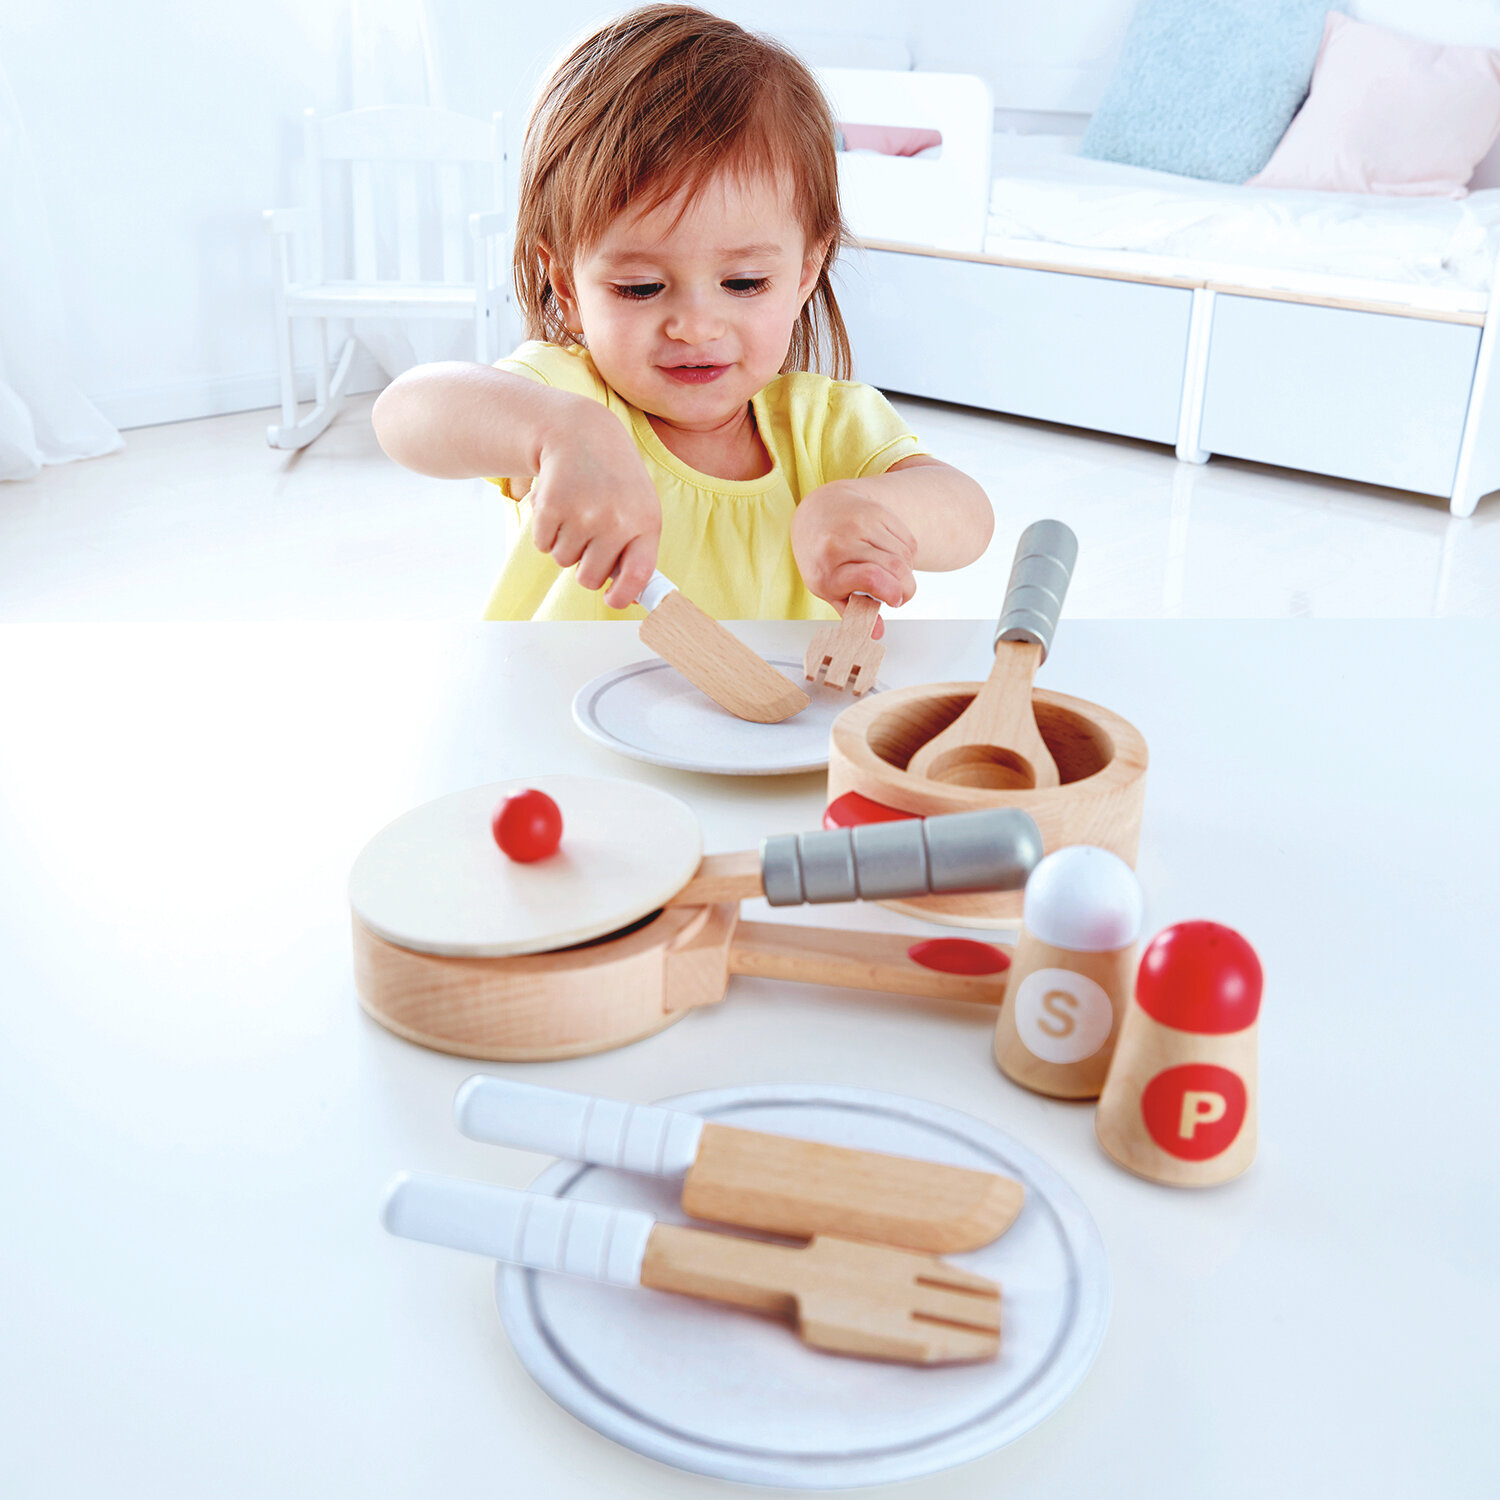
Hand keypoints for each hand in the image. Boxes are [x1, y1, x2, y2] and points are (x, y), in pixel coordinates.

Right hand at [527, 411, 661, 608]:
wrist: (580, 434)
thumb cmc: (614, 479)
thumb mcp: (638, 508)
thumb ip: (636, 551)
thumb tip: (627, 597)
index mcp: (645, 522)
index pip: (638, 575)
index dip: (623, 596)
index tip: (613, 600)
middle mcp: (615, 519)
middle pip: (590, 577)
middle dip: (586, 566)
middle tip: (590, 538)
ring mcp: (582, 513)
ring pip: (564, 561)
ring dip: (566, 545)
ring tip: (577, 513)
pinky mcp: (551, 507)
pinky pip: (543, 545)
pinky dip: (547, 533)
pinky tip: (559, 507)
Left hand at [790, 483, 917, 613]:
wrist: (817, 512)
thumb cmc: (822, 558)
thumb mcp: (828, 588)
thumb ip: (853, 612)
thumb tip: (877, 632)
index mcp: (827, 569)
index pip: (870, 578)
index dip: (891, 592)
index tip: (894, 601)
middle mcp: (842, 542)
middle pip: (895, 568)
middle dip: (907, 588)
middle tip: (900, 596)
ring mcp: (861, 522)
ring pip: (905, 556)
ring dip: (907, 572)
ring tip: (892, 576)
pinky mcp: (877, 511)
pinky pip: (908, 541)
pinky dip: (908, 556)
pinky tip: (892, 557)